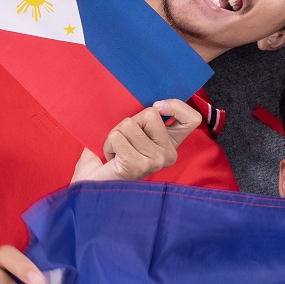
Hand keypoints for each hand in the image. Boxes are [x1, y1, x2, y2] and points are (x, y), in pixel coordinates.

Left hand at [70, 99, 200, 182]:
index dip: (175, 106)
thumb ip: (142, 118)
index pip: (192, 119)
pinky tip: (110, 158)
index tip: (157, 106)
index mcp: (170, 144)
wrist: (91, 189)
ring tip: (115, 152)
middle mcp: (168, 154)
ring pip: (130, 124)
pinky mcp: (138, 165)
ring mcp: (155, 160)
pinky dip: (107, 144)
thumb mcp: (131, 134)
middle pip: (151, 114)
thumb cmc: (108, 160)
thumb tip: (137, 94)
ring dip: (115, 135)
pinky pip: (117, 136)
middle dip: (129, 121)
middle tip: (124, 141)